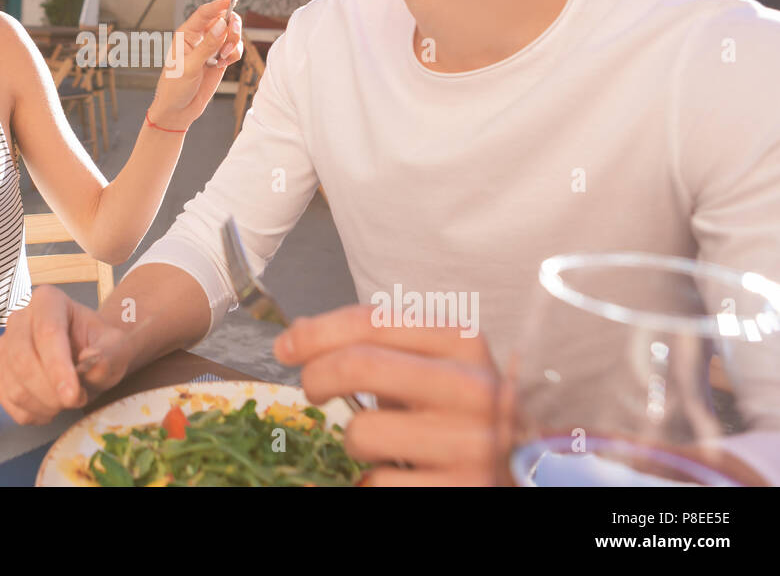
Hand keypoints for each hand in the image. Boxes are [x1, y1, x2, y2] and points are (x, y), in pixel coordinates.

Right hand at [0, 286, 132, 424]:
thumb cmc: (101, 346)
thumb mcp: (116, 347)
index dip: (57, 367)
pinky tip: (52, 408)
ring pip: (13, 384)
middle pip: (22, 359)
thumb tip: (92, 361)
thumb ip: (110, 353)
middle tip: (77, 400)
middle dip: (50, 391)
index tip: (73, 395)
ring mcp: (4, 346)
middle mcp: (19, 318)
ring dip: (44, 404)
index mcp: (48, 301)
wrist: (89, 354)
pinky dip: (32, 413)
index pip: (47, 333)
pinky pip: (7, 401)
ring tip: (69, 400)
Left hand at [148, 0, 242, 129]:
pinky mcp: (219, 59)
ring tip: (223, 57)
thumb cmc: (174, 88)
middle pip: (223, 20)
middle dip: (231, 26)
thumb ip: (207, 45)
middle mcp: (199, 38)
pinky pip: (234, 49)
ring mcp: (211, 48)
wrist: (178, 110)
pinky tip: (223, 64)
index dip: (219, 4)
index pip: (204, 13)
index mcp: (186, 34)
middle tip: (233, 35)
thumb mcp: (189, 66)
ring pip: (231, 34)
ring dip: (233, 43)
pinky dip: (234, 54)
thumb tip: (221, 25)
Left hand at [274, 304, 505, 484]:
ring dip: (353, 440)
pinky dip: (371, 481)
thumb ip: (375, 346)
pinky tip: (400, 474)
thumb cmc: (461, 413)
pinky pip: (376, 482)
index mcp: (465, 343)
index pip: (371, 321)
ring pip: (362, 431)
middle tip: (311, 390)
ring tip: (382, 443)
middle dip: (317, 377)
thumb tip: (297, 335)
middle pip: (359, 365)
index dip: (316, 334)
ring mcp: (474, 444)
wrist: (525, 469)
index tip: (286, 348)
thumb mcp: (432, 366)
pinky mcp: (463, 491)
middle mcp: (476, 389)